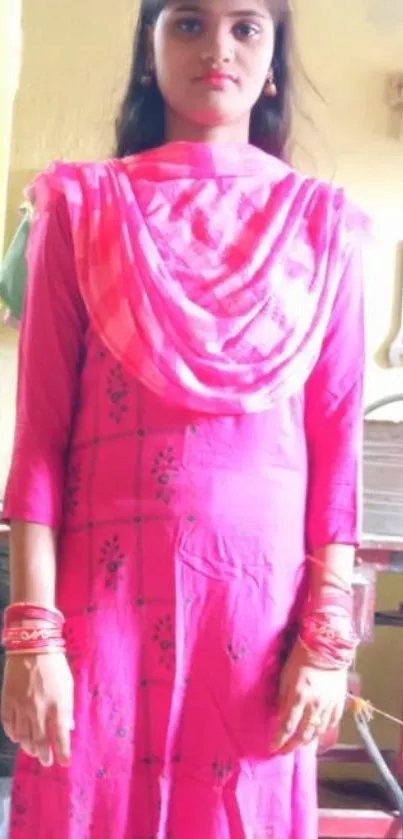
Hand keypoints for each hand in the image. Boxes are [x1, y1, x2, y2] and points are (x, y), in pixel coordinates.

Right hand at [1, 653, 73, 766]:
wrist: (32, 646)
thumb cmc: (54, 665)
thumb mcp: (67, 685)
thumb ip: (67, 708)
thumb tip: (68, 727)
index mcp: (57, 704)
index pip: (60, 736)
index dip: (63, 752)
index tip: (65, 763)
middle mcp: (38, 709)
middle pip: (39, 741)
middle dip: (44, 755)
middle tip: (46, 761)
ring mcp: (21, 706)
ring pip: (23, 736)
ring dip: (28, 747)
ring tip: (33, 752)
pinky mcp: (8, 701)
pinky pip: (8, 724)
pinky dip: (13, 734)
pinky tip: (17, 738)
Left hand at [269, 639, 346, 754]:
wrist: (327, 647)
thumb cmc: (300, 658)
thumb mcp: (285, 676)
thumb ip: (283, 698)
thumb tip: (279, 717)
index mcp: (299, 697)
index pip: (287, 727)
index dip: (279, 740)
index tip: (273, 749)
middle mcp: (314, 705)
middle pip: (303, 734)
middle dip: (292, 746)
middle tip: (284, 751)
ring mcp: (329, 705)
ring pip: (318, 731)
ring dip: (307, 741)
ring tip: (299, 744)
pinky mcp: (339, 701)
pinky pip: (332, 722)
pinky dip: (324, 730)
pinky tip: (317, 733)